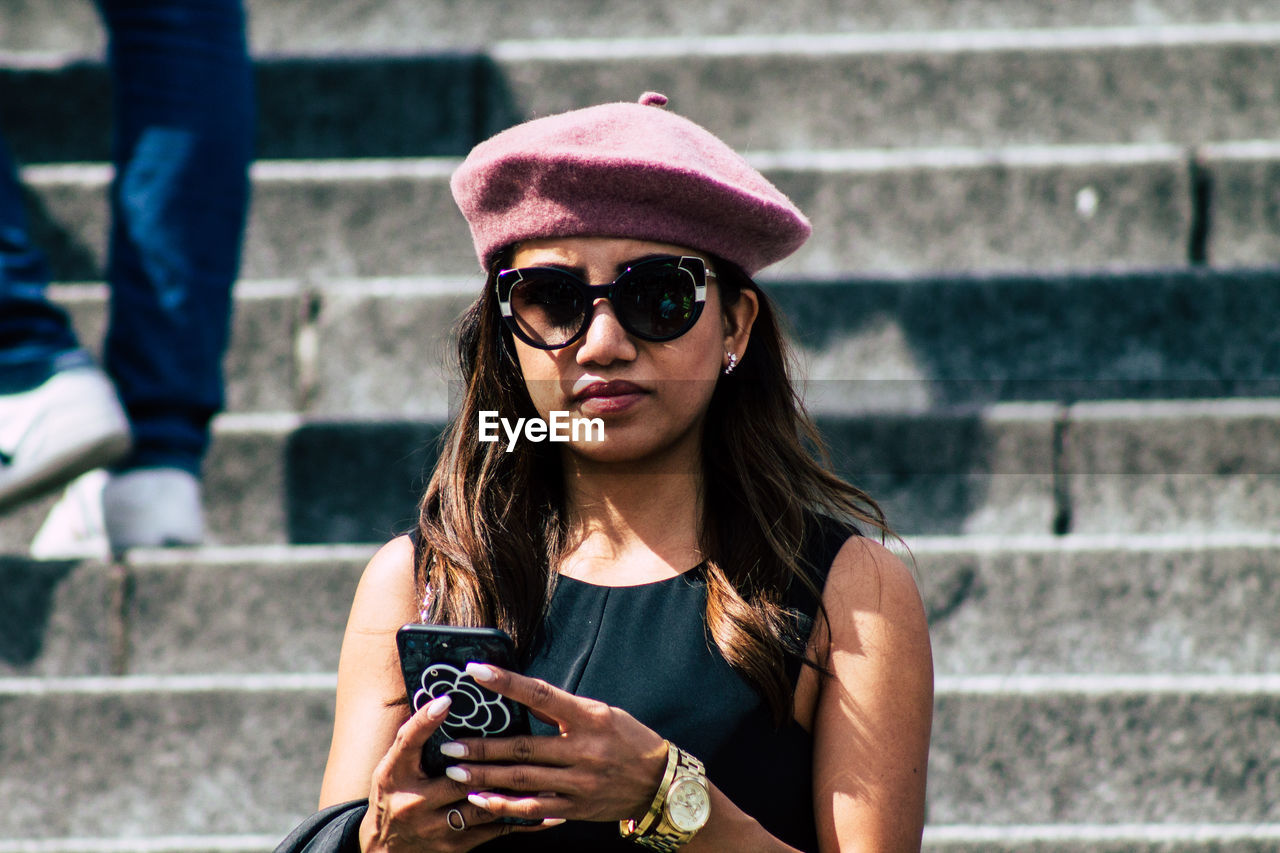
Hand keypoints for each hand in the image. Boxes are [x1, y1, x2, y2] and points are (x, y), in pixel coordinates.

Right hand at [361, 694, 560, 851]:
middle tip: (524, 743)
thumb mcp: (394, 763)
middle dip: (490, 763)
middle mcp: (415, 803)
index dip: (427, 720)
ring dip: (515, 791)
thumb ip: (414, 735)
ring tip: (547, 776)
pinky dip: (522, 819)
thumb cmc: (395, 792)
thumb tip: (441, 700)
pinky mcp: (456, 845)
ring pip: (483, 805)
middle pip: (459, 779)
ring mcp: (437, 828)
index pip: (409, 741)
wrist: (385, 846)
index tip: (447, 700)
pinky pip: (494, 830)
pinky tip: (547, 811)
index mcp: (395, 774)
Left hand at [434, 663, 669, 824]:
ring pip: (523, 780)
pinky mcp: (576, 809)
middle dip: (483, 746)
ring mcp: (580, 783)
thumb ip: (561, 709)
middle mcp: (584, 750)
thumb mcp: (602, 713)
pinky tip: (480, 798)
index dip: (507, 682)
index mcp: (590, 717)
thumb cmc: (628, 740)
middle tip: (449, 743)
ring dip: (485, 775)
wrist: (660, 784)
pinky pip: (533, 809)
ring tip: (454, 769)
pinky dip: (504, 804)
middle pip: (524, 747)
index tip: (475, 671)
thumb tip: (520, 695)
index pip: (541, 694)